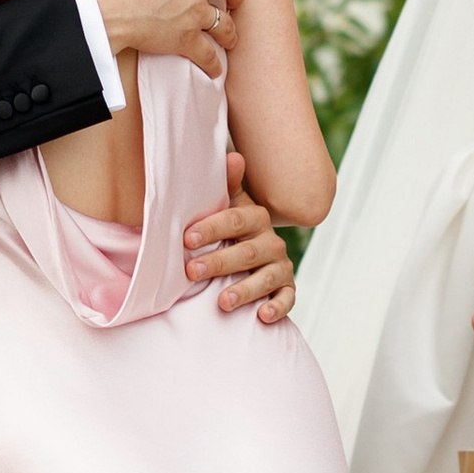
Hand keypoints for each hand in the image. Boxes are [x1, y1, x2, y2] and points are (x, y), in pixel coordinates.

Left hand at [184, 149, 296, 321]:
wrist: (253, 256)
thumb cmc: (232, 231)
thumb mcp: (229, 208)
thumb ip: (227, 187)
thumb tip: (233, 156)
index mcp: (255, 219)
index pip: (236, 220)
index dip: (212, 228)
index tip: (186, 238)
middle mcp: (271, 242)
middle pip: (247, 252)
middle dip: (219, 262)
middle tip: (191, 272)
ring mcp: (280, 267)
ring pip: (266, 278)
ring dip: (245, 290)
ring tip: (222, 302)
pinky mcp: (286, 289)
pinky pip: (287, 299)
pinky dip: (277, 307)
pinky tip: (262, 316)